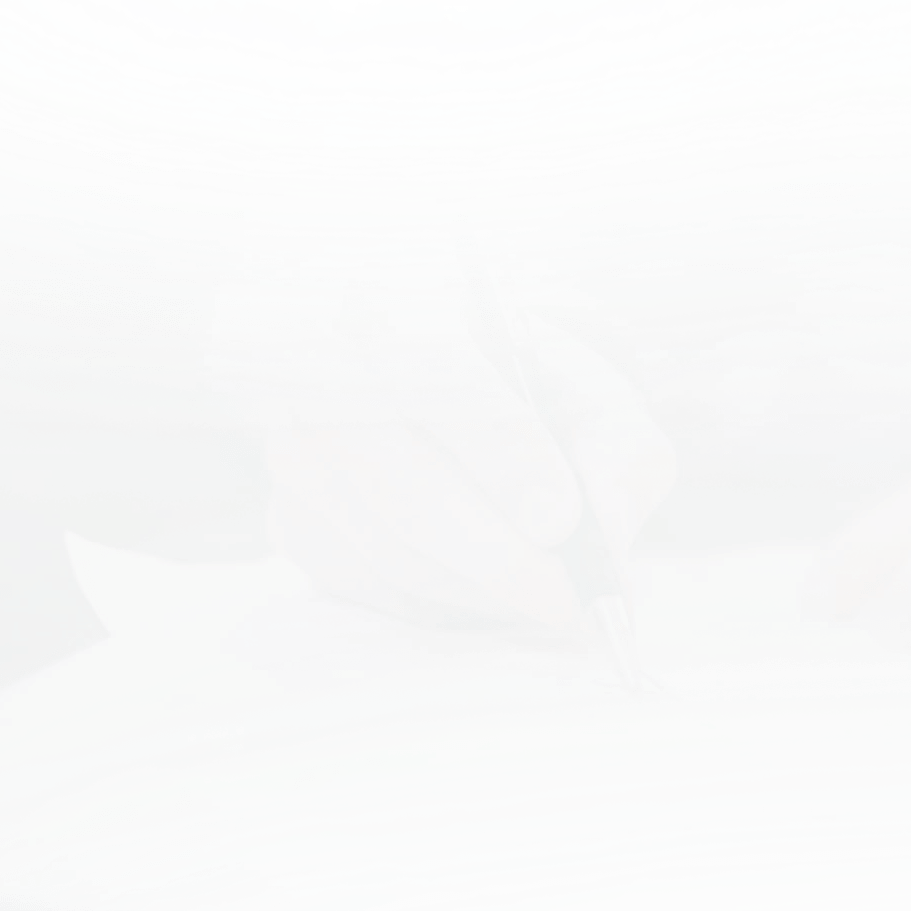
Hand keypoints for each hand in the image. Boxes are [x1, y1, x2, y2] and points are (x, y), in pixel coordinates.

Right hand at [264, 315, 674, 633]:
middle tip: (572, 600)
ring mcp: (298, 451)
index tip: (560, 520)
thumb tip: (611, 535)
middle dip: (503, 561)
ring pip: (389, 552)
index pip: (445, 377)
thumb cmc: (516, 384)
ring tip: (550, 598)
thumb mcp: (583, 387)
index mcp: (409, 307)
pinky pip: (372, 588)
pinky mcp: (293, 519)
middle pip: (404, 486)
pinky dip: (445, 604)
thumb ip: (617, 449)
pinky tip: (489, 589)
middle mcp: (330, 374)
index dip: (503, 454)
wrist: (428, 378)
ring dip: (482, 593)